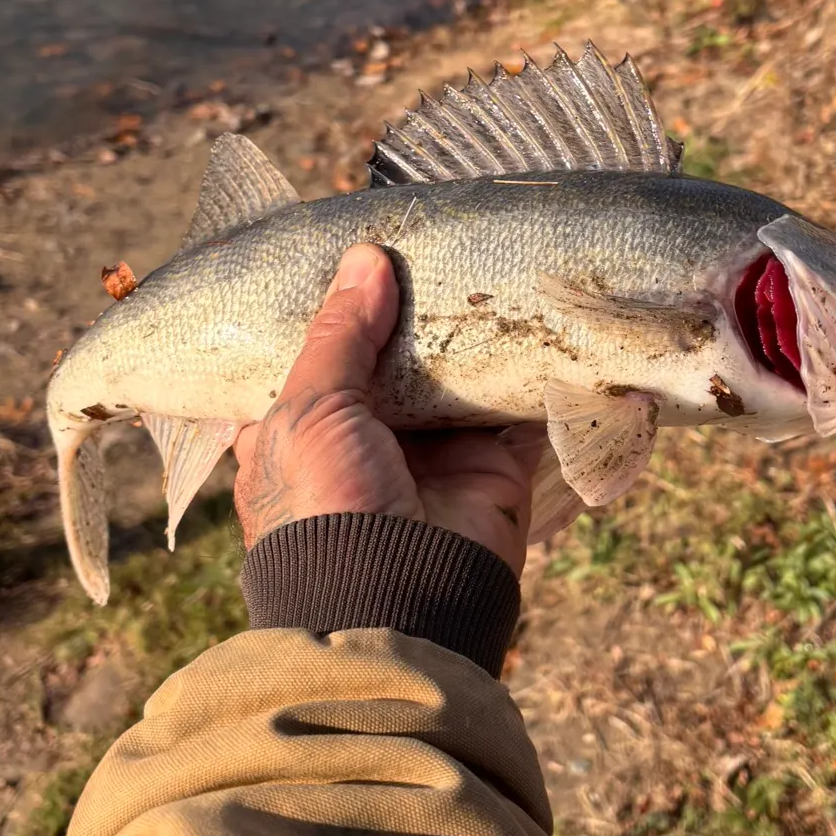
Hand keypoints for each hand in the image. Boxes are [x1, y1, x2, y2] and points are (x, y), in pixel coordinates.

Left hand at [233, 244, 541, 575]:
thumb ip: (339, 334)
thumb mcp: (308, 409)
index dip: (336, 307)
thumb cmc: (327, 503)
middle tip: (431, 239)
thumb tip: (366, 257)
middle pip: (393, 358)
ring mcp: (433, 450)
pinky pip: (516, 405)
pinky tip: (535, 312)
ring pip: (455, 373)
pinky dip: (527, 368)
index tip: (359, 247)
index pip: (318, 356)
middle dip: (412, 310)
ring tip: (484, 260)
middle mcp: (366, 438)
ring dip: (470, 330)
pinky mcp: (492, 462)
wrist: (399, 596)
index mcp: (300, 431)